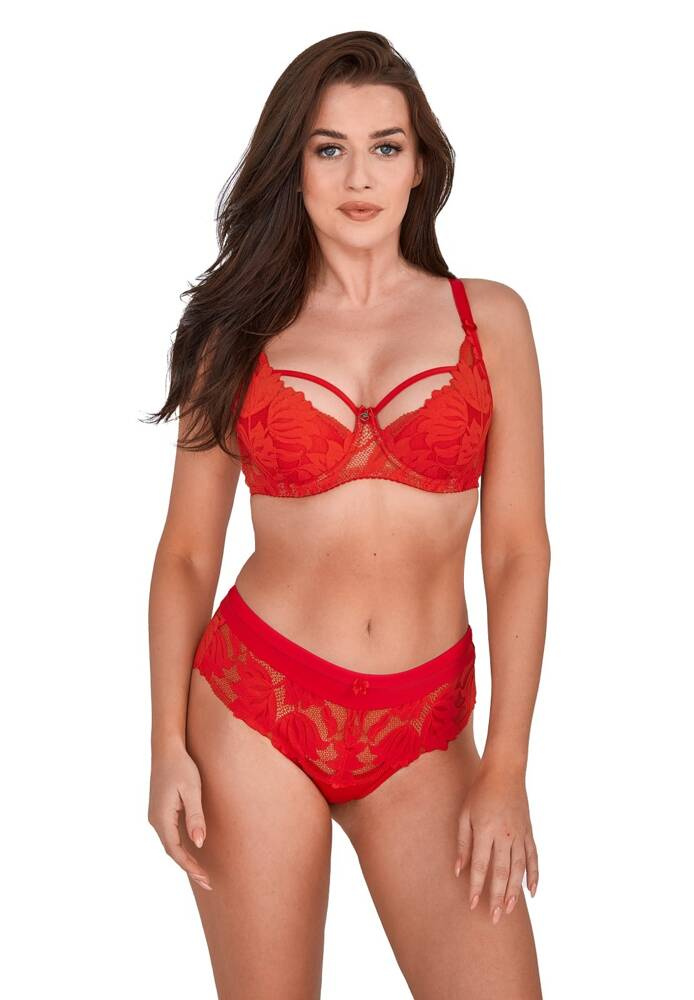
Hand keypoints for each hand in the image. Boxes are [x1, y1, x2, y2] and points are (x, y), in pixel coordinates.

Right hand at [148, 744, 211, 890]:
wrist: (166, 749)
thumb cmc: (181, 767)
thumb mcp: (192, 790)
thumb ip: (195, 817)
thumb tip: (199, 844)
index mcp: (161, 818)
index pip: (176, 852)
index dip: (191, 867)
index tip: (206, 879)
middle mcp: (155, 820)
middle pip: (172, 851)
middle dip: (189, 867)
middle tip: (208, 882)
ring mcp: (156, 816)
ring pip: (170, 844)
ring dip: (185, 859)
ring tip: (202, 872)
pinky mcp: (160, 811)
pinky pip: (170, 835)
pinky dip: (180, 847)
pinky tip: (192, 851)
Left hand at [454, 761, 537, 923]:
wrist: (504, 771)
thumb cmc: (479, 791)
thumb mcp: (464, 814)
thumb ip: (463, 843)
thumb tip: (458, 870)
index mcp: (486, 830)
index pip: (480, 865)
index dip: (476, 886)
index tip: (473, 905)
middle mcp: (505, 835)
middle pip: (502, 872)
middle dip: (498, 896)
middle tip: (495, 918)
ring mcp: (519, 834)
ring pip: (519, 868)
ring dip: (515, 891)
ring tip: (510, 909)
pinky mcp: (529, 832)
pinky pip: (533, 857)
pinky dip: (534, 875)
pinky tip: (532, 891)